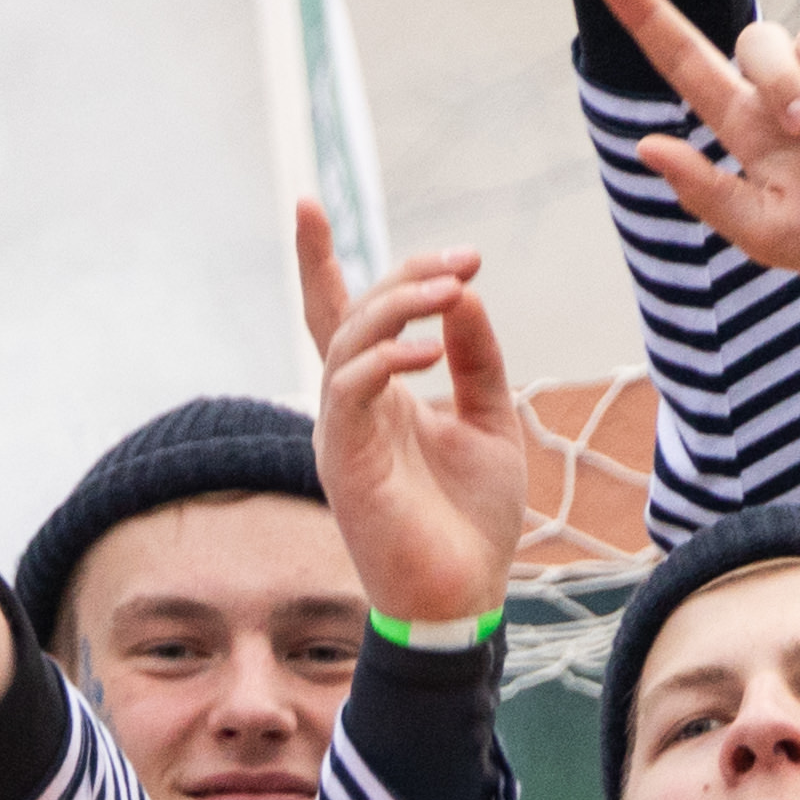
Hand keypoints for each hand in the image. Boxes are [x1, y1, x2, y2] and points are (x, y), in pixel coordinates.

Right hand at [302, 209, 522, 629]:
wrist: (466, 597)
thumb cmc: (474, 520)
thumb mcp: (490, 420)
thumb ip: (474, 359)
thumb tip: (464, 294)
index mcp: (379, 397)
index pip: (340, 316)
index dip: (321, 261)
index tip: (309, 202)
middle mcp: (350, 409)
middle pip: (349, 315)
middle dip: (404, 276)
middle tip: (465, 261)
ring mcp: (341, 433)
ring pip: (346, 343)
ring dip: (398, 306)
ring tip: (454, 288)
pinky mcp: (345, 462)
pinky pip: (349, 390)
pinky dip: (386, 358)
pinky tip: (430, 349)